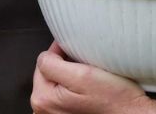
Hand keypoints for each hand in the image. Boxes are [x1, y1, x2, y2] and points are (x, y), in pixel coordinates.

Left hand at [31, 43, 155, 112]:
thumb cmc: (113, 99)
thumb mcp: (81, 75)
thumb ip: (52, 64)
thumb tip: (45, 56)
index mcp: (43, 99)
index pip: (43, 62)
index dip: (60, 51)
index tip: (75, 48)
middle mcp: (45, 109)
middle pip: (49, 73)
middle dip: (64, 64)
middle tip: (84, 62)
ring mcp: (57, 113)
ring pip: (58, 81)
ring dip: (71, 74)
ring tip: (88, 74)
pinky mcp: (69, 113)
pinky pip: (66, 92)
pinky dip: (76, 86)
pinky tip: (89, 86)